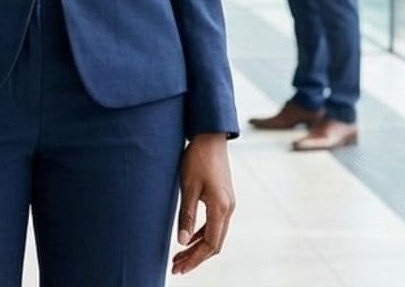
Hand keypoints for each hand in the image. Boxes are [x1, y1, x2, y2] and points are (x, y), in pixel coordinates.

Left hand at [171, 132, 234, 275]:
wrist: (210, 135)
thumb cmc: (197, 158)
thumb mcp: (188, 186)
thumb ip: (186, 214)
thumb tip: (182, 242)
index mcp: (221, 208)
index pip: (209, 245)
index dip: (194, 259)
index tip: (179, 268)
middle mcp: (228, 209)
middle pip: (213, 244)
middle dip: (195, 257)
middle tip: (176, 267)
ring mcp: (227, 203)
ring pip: (215, 234)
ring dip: (198, 246)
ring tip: (179, 256)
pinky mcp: (223, 197)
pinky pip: (214, 223)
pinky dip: (202, 233)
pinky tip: (189, 237)